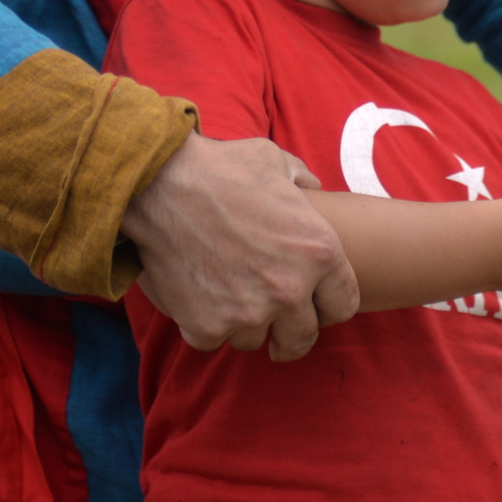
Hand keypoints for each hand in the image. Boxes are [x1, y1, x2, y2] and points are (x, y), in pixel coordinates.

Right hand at [124, 133, 359, 360]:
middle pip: (303, 337)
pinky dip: (205, 325)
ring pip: (254, 339)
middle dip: (290, 332)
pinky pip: (213, 340)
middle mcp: (290, 289)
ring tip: (227, 296)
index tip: (314, 308)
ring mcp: (249, 313)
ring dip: (244, 323)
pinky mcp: (207, 326)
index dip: (328, 306)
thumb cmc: (220, 169)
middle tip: (277, 327)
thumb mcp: (275, 161)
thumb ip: (302, 179)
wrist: (159, 184)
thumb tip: (311, 186)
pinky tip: (196, 298)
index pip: (343, 305)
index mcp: (319, 251)